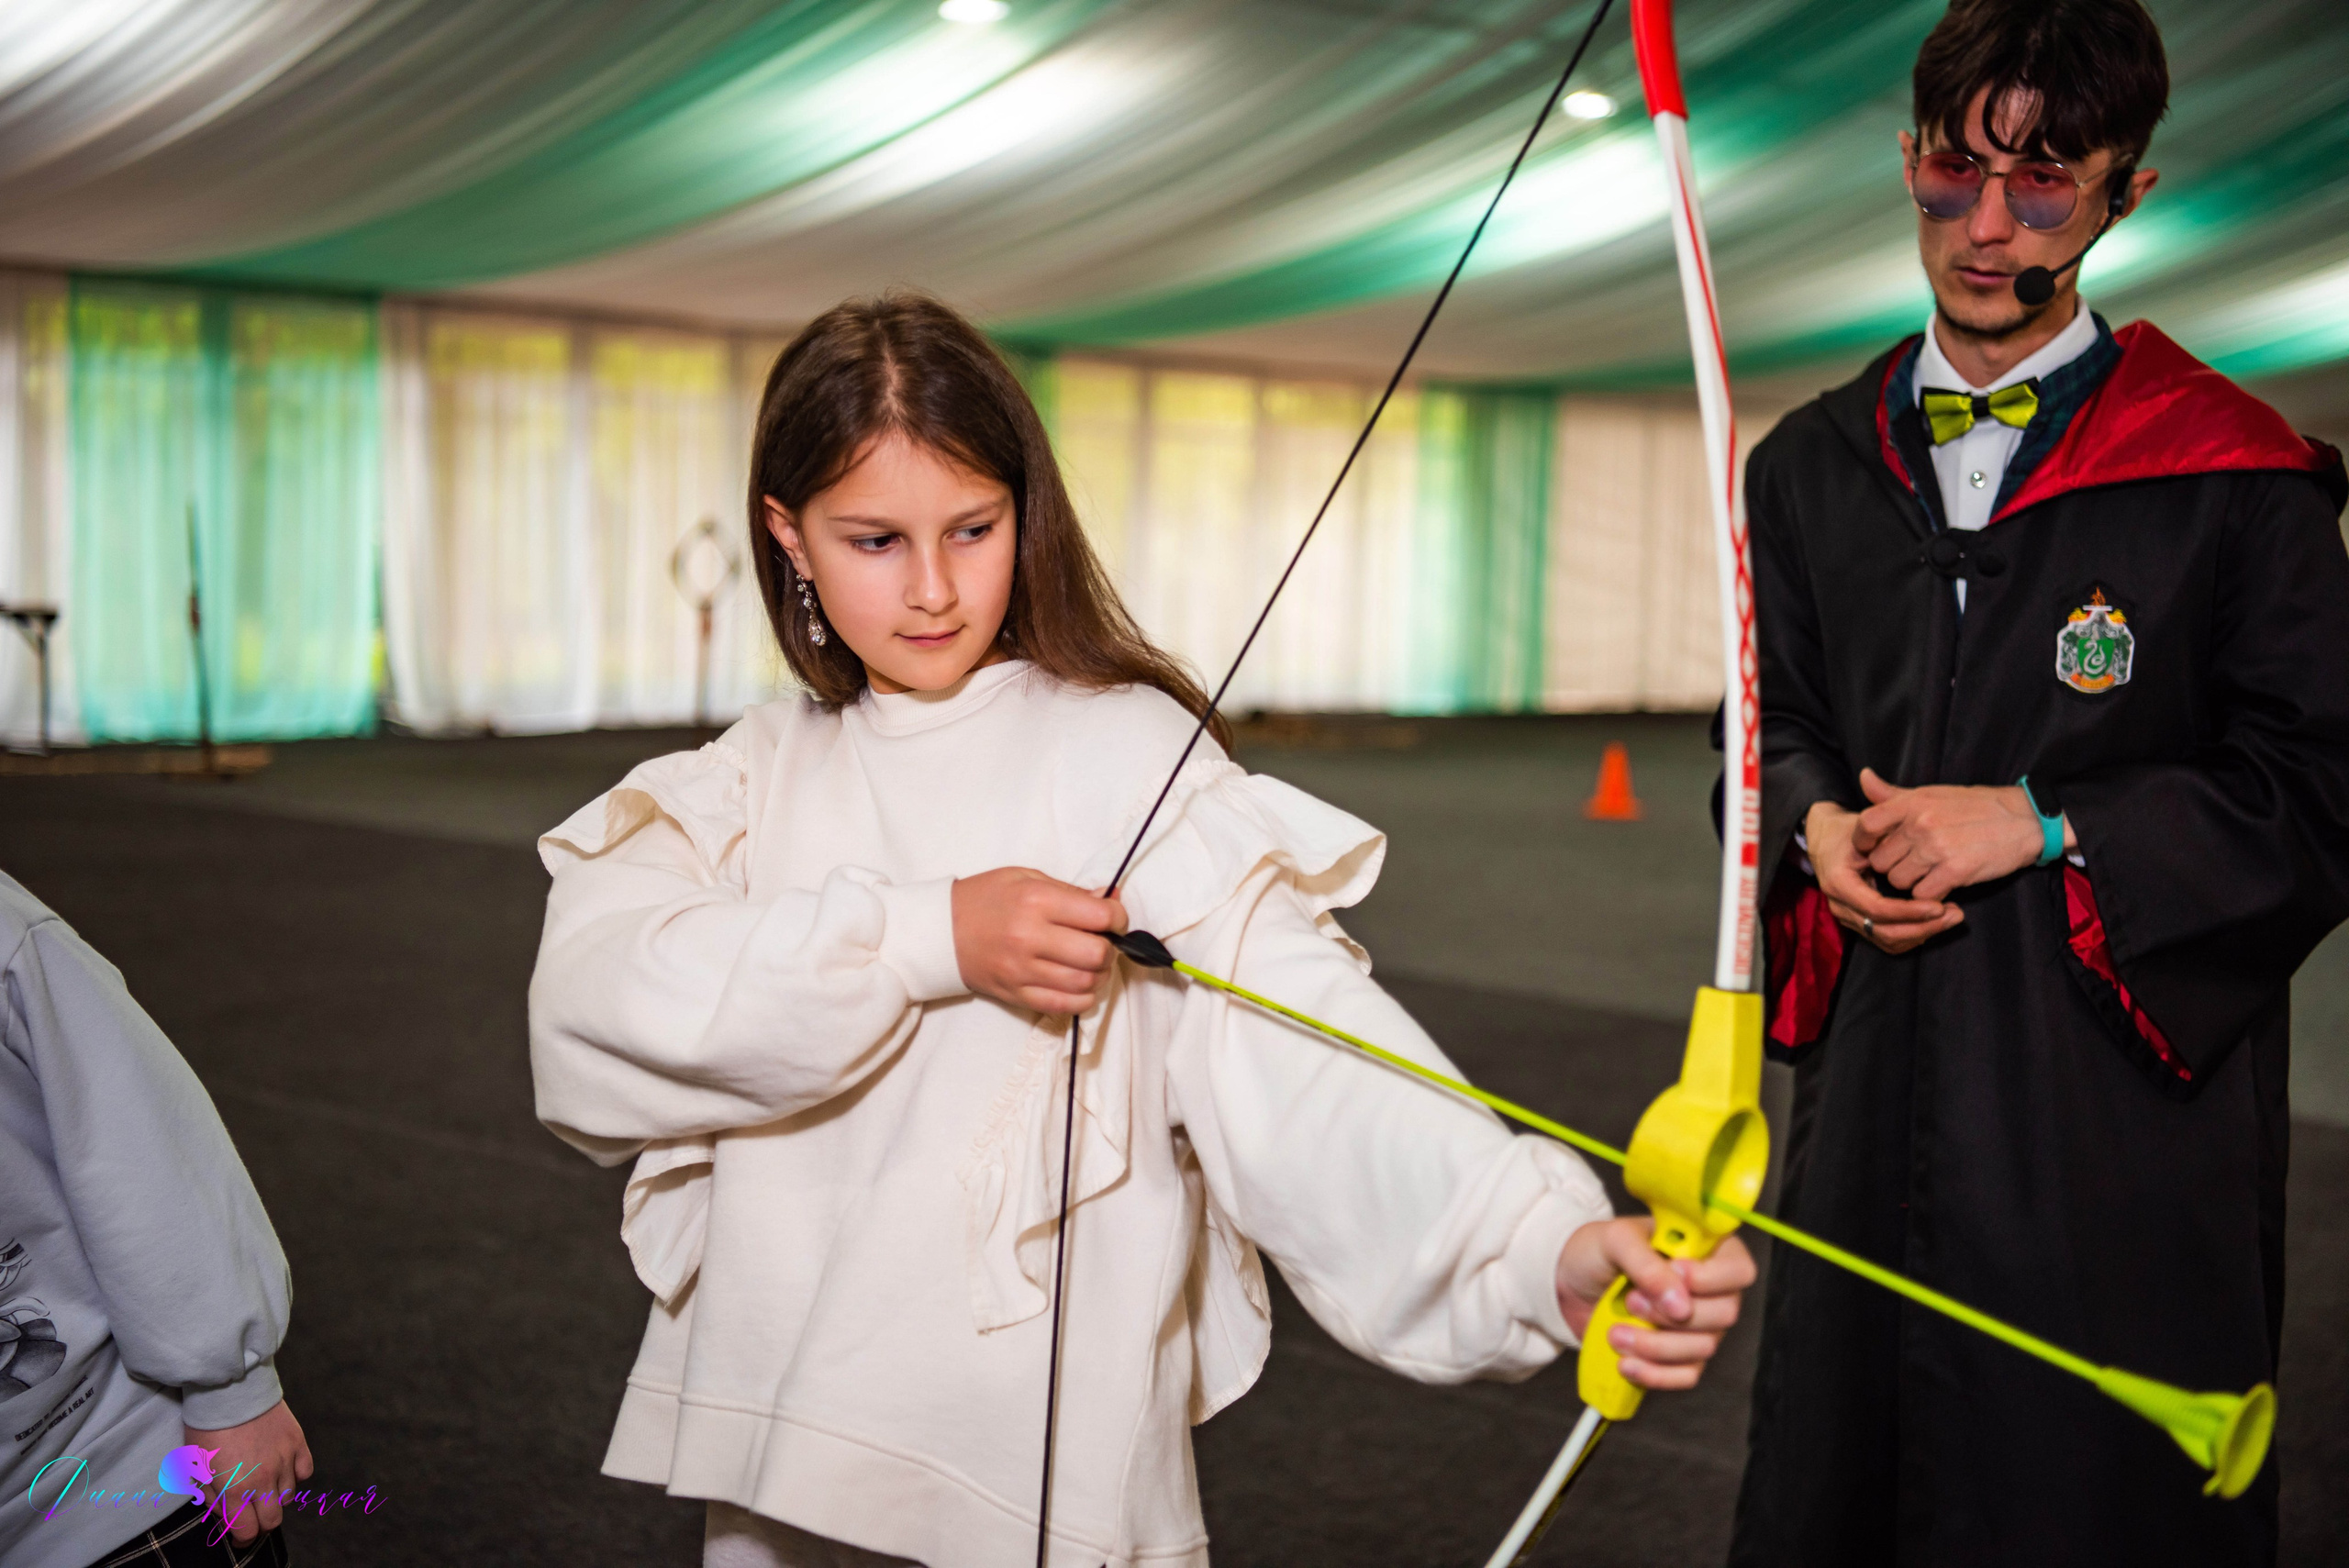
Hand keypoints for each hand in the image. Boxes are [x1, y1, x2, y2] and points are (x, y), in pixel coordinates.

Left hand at [185, 1398, 311, 1544]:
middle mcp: (263, 1480)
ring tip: (263, 1485)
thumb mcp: (196, 1468)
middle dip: (260, 1523)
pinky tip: (281, 1468)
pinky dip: (294, 1475)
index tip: (237, 1534)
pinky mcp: (298, 1442)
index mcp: (234, 1489)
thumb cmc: (207, 1429)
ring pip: (289, 1496)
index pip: (247, 1531)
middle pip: (273, 1520)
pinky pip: (304, 1472)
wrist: (229, 1390)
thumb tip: (226, 1514)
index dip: (242, 1538)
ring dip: (275, 1496)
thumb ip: (213, 1497)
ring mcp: (284, 1461)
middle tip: (251, 1514)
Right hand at [951, 867, 1125, 1015]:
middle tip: (1104, 943)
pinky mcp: (1016, 993)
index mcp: (1036, 901)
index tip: (1114, 918)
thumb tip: (1110, 899)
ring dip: (1099, 975)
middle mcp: (1030, 937)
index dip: (1118, 917)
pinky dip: (1082, 998)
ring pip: (1084, 983)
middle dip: (1111, 949)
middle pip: (1096, 954)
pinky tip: (1080, 985)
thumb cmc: (985, 898)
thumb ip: (1070, 891)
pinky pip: (1063, 1005)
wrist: (940, 930)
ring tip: (1092, 964)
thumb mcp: (1026, 878)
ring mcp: (1022, 970)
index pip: (1099, 916)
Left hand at [1555, 1216, 1755, 1390]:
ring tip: (1615, 1334)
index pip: (1738, 1269)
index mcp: (1706, 1250)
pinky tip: (1625, 1363)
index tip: (1674, 1273)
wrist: (1569, 1282)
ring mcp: (1699, 1326)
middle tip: (1631, 1302)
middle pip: (1725, 1314)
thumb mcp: (1617, 1241)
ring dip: (1655, 1345)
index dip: (1710, 1278)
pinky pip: (1685, 1375)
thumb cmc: (1599, 1251)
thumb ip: (1648, 1265)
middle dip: (1672, 1314)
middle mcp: (1711, 1290)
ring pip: (1703, 1348)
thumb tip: (1680, 1303)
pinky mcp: (1679, 1356)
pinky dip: (1655, 1373)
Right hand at [1807, 789, 1962, 954]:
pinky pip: (1887, 940)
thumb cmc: (1848, 831)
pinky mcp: (1858, 923)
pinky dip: (1913, 936)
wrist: (1824, 839)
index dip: (1910, 911)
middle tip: (1955, 915)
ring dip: (1922, 933)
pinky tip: (1933, 923)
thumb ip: (1888, 843)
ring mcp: (1848, 917)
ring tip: (1950, 918)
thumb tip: (1921, 857)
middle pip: (1885, 932)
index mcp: (1839, 884)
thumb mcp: (1866, 830)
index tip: (1939, 906)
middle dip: (1923, 927)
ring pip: (1888, 941)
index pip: (1877, 909)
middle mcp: (1840, 906)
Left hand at [1852, 766, 2059, 903]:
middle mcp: (1921, 824)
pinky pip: (1923, 894)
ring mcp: (1937, 848)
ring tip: (1928, 872)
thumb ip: (1894, 794)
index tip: (1871, 849)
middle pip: (1880, 860)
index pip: (1866, 824)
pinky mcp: (1955, 871)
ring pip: (1898, 881)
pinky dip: (1930, 894)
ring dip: (1910, 882)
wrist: (2025, 820)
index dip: (1862, 842)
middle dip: (1891, 866)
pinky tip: (1943, 883)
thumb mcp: (1933, 793)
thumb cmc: (1975, 806)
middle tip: (1910, 863)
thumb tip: (1864, 777)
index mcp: (1913, 802)